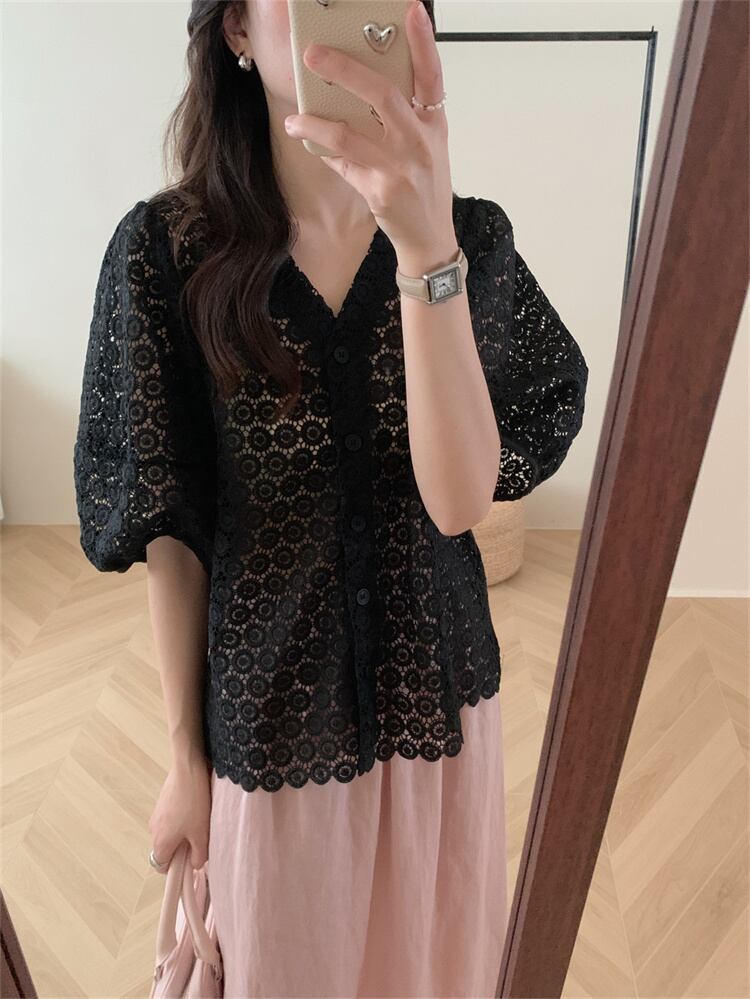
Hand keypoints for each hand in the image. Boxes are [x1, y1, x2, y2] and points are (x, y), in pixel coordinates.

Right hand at [148, 752, 211, 871]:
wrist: (187, 769)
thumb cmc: (194, 803)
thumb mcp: (201, 834)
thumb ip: (198, 855)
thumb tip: (195, 864)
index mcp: (160, 842)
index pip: (161, 866)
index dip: (176, 867)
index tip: (190, 861)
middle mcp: (153, 829)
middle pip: (166, 848)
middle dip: (182, 848)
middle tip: (200, 839)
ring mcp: (156, 813)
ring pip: (169, 831)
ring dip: (183, 831)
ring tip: (200, 820)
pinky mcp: (162, 801)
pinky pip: (171, 817)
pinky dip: (181, 817)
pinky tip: (196, 807)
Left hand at [283, 0, 454, 256]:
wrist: (430, 238)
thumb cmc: (425, 187)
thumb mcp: (427, 146)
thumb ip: (405, 116)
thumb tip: (361, 84)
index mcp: (434, 124)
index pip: (432, 75)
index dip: (423, 41)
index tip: (411, 9)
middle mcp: (419, 142)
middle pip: (382, 94)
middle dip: (345, 70)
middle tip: (313, 54)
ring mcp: (399, 167)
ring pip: (350, 134)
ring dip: (315, 123)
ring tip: (294, 118)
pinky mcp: (380, 191)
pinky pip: (342, 165)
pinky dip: (323, 154)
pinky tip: (308, 143)